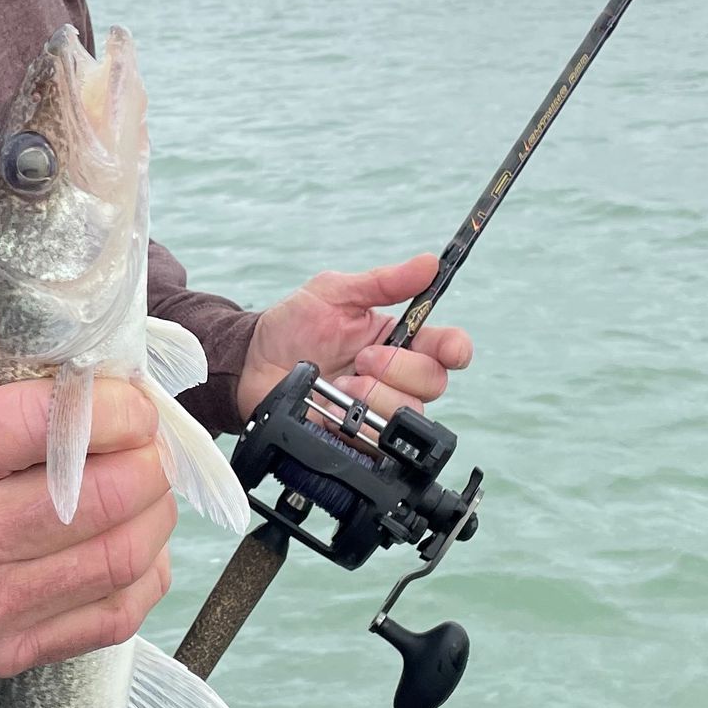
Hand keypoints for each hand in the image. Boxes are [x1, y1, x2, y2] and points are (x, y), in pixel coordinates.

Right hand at [0, 371, 177, 688]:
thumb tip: (78, 376)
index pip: (53, 423)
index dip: (116, 406)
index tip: (129, 400)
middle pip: (102, 493)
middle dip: (148, 458)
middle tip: (147, 442)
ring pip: (121, 557)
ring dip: (155, 514)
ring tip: (148, 488)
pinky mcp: (1, 654)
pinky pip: (110, 619)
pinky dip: (143, 578)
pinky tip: (137, 549)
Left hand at [237, 253, 472, 422]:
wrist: (253, 365)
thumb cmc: (293, 326)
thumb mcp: (334, 293)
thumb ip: (382, 282)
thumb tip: (429, 264)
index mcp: (399, 340)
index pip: (447, 347)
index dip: (454, 348)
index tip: (447, 347)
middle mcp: (396, 377)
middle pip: (433, 382)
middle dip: (398, 368)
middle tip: (361, 358)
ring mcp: (379, 410)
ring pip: (409, 414)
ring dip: (374, 396)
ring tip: (340, 386)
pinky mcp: (359, 438)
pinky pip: (379, 444)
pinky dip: (357, 425)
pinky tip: (333, 410)